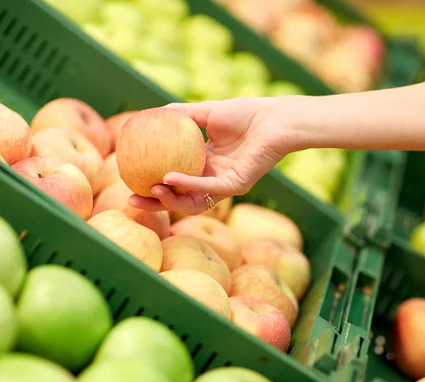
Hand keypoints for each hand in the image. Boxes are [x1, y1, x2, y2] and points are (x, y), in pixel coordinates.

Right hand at [129, 97, 296, 214]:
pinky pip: (209, 188)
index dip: (151, 183)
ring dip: (170, 200)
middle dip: (155, 203)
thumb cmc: (245, 113)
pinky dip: (188, 184)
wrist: (274, 118)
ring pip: (193, 201)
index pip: (174, 179)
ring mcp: (224, 184)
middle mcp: (212, 177)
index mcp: (204, 163)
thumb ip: (179, 115)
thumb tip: (148, 115)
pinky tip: (170, 178)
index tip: (128, 181)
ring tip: (152, 190)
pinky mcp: (237, 185)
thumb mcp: (204, 112)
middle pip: (179, 198)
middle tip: (131, 200)